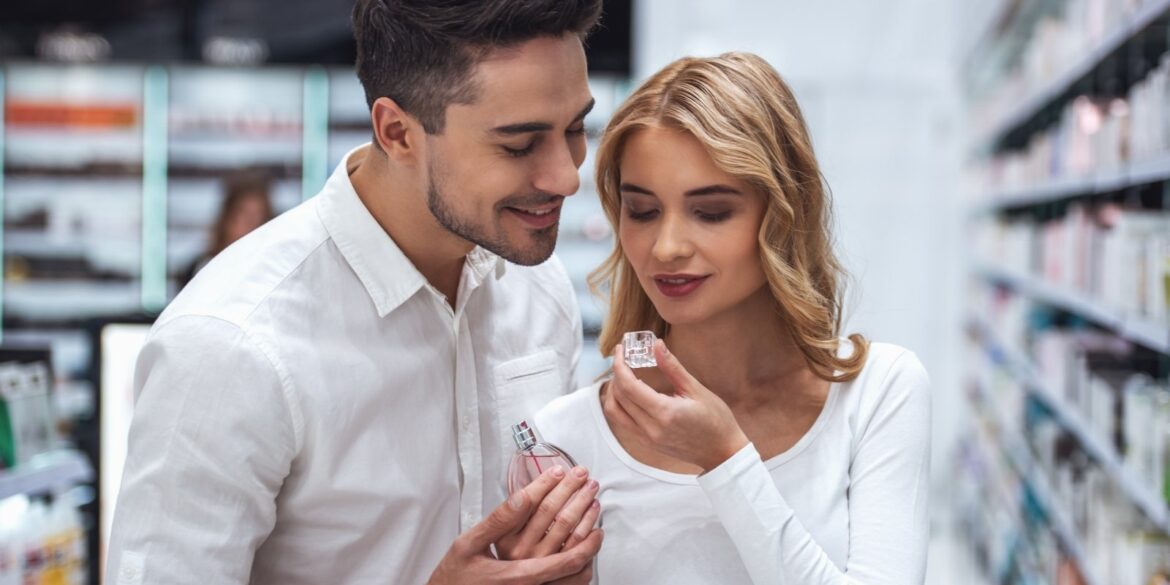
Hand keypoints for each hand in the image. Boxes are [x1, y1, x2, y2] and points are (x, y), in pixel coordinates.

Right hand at [426, 467, 602, 584]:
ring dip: (588, 524)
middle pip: (564, 529)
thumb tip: (524, 496)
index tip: (560, 472)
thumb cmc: (457, 579)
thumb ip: (498, 521)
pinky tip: (591, 538)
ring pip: (577, 555)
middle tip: (585, 480)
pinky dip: (587, 556)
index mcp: (514, 562)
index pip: (545, 518)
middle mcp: (530, 577)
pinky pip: (575, 579)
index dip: (559, 492)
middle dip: (578, 499)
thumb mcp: (467, 545)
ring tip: (594, 502)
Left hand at [607, 340, 748, 471]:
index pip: (628, 386)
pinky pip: (623, 422)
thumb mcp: (696, 389)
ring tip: (622, 374)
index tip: (621, 349)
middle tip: (622, 357)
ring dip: (613, 391)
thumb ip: (672, 367)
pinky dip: (620, 404)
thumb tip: (656, 345)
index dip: (620, 364)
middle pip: (618, 397)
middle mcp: (651, 428)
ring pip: (615, 412)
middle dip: (616, 373)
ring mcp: (647, 438)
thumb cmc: (716, 421)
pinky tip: (630, 392)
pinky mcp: (647, 443)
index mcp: (665, 412)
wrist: (723, 453)